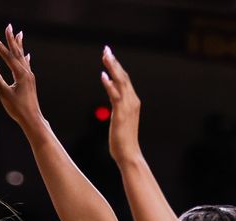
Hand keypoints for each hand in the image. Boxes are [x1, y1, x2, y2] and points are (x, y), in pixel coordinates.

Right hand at [0, 25, 43, 130]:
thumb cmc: (17, 108)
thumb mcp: (4, 93)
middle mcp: (26, 72)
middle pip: (17, 52)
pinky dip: (25, 58)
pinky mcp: (30, 82)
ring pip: (23, 57)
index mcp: (20, 74)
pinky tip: (27, 55)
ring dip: (19, 45)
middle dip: (12, 39)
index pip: (7, 56)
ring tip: (19, 34)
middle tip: (9, 26)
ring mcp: (29, 77)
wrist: (32, 119)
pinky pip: (27, 65)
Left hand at [100, 46, 141, 165]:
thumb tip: (114, 103)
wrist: (129, 155)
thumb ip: (118, 110)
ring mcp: (128, 107)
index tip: (110, 57)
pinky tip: (103, 76)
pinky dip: (110, 84)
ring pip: (121, 82)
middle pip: (123, 77)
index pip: (125, 80)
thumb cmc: (123, 142)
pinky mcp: (121, 114)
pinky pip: (115, 95)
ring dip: (113, 68)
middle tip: (106, 49)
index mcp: (132, 103)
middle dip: (114, 62)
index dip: (117, 68)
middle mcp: (132, 102)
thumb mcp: (120, 122)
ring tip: (105, 56)